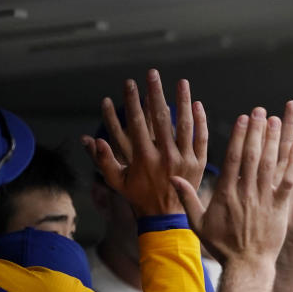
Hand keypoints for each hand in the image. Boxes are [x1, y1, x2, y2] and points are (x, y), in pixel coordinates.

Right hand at [82, 69, 206, 215]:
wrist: (167, 218)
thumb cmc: (139, 198)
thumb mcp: (117, 182)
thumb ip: (104, 160)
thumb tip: (90, 140)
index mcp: (145, 158)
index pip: (138, 123)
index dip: (133, 101)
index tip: (130, 83)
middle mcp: (166, 156)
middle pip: (161, 118)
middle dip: (156, 93)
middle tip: (152, 73)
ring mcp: (185, 159)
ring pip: (185, 125)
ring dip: (183, 101)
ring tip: (181, 82)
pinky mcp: (198, 164)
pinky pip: (201, 138)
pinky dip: (200, 121)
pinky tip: (197, 105)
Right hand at [172, 108, 292, 263]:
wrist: (247, 266)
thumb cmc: (223, 247)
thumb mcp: (198, 223)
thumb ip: (188, 198)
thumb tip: (173, 178)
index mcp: (225, 193)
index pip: (232, 158)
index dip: (238, 136)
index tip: (242, 118)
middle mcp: (245, 193)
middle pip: (251, 156)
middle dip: (256, 131)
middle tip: (260, 110)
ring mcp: (263, 200)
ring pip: (268, 165)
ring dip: (273, 141)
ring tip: (277, 120)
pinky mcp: (279, 209)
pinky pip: (286, 183)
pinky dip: (292, 165)